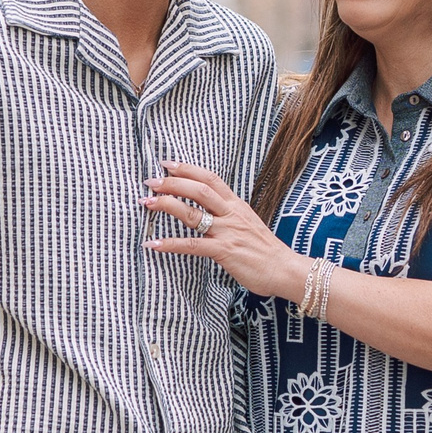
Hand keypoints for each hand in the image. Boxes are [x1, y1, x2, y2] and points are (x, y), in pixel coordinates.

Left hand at [144, 162, 304, 299]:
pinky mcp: (224, 251)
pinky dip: (170, 244)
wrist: (285, 269)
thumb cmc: (265, 250)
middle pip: (198, 189)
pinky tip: (153, 244)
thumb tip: (209, 211)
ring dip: (166, 206)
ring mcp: (227, 232)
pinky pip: (192, 245)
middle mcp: (231, 214)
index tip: (167, 164)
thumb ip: (229, 215)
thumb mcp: (248, 223)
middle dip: (172, 183)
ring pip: (192, 213)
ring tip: (147, 203)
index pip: (210, 179)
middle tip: (150, 181)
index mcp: (236, 205)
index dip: (187, 169)